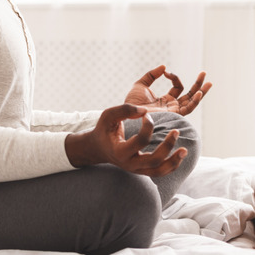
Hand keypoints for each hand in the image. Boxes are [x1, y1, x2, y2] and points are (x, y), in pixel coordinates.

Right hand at [65, 104, 185, 176]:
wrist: (98, 148)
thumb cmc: (104, 130)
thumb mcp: (108, 116)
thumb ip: (124, 110)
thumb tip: (145, 110)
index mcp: (119, 151)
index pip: (141, 141)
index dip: (148, 126)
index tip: (147, 115)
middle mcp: (129, 164)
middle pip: (154, 160)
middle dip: (168, 146)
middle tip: (176, 131)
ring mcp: (136, 169)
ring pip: (160, 171)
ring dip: (174, 161)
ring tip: (184, 150)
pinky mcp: (142, 171)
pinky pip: (161, 172)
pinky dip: (172, 165)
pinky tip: (179, 154)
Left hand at [124, 65, 211, 115]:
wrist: (128, 112)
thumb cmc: (132, 102)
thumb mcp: (141, 84)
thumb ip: (152, 75)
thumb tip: (164, 66)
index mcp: (166, 99)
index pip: (177, 87)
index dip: (173, 77)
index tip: (165, 72)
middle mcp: (172, 106)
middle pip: (189, 95)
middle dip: (197, 84)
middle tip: (204, 73)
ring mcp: (173, 111)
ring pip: (192, 102)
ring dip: (201, 92)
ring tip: (209, 82)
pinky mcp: (173, 115)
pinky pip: (187, 109)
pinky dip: (194, 101)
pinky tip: (198, 92)